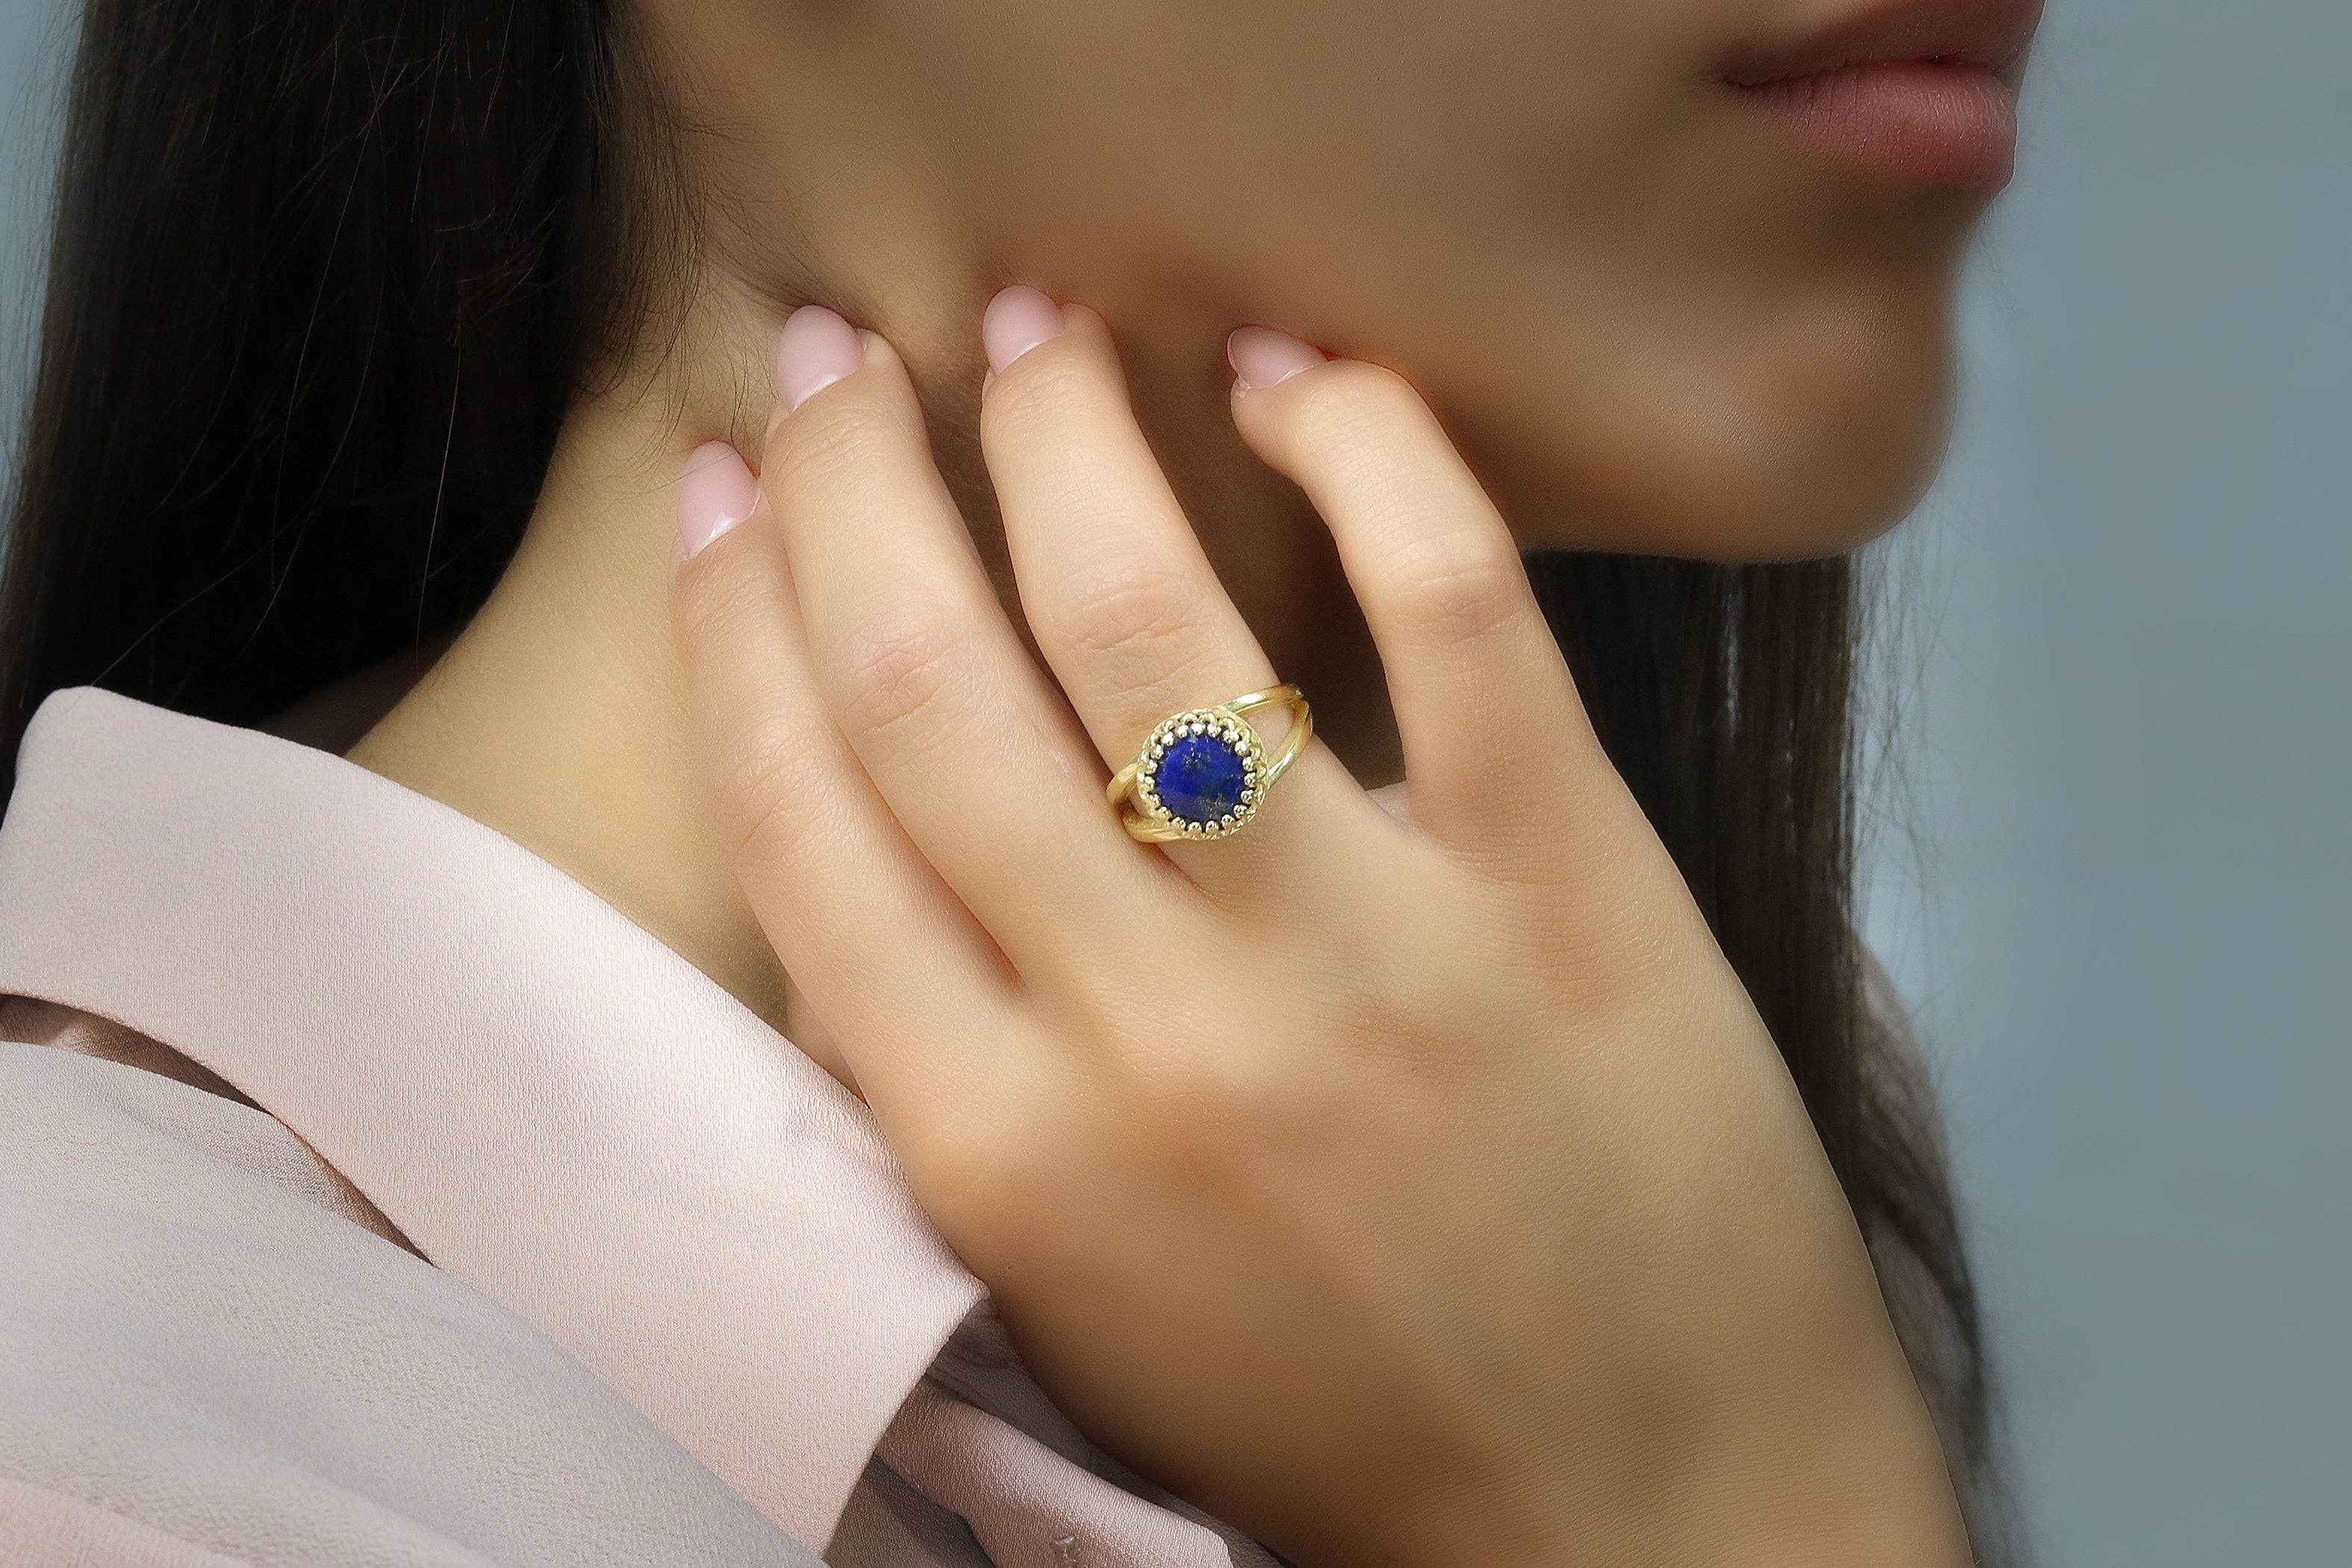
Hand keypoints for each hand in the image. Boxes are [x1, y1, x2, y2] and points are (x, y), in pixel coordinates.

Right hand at [668, 291, 1966, 1567]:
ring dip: (1062, 429)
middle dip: (849, 474)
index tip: (715, 490)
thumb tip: (854, 854)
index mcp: (997, 1149)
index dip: (735, 618)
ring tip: (1039, 327)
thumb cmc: (1345, 1419)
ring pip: (1149, 614)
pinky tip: (1298, 373)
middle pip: (928, 676)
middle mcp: (1148, 1036)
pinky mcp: (1562, 886)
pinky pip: (1450, 603)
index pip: (798, 815)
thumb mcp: (1074, 1292)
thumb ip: (948, 1083)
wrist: (1644, 1527)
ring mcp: (1361, 951)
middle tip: (831, 354)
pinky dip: (1366, 448)